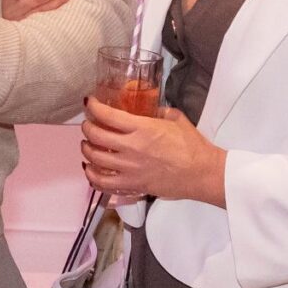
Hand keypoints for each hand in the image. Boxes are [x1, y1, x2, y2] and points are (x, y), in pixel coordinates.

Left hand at [80, 98, 227, 205]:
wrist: (202, 173)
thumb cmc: (192, 145)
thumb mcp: (176, 119)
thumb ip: (158, 111)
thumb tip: (148, 109)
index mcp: (142, 128)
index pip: (107, 115)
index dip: (92, 106)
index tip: (90, 103)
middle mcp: (131, 147)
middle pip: (95, 135)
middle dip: (86, 127)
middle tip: (88, 124)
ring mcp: (129, 168)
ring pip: (94, 158)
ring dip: (86, 149)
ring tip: (88, 144)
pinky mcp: (131, 185)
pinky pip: (102, 182)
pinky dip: (91, 175)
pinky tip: (90, 169)